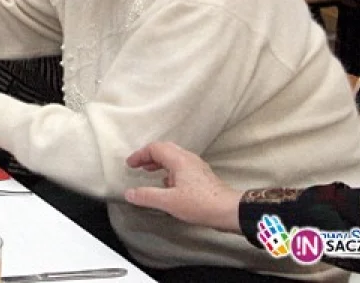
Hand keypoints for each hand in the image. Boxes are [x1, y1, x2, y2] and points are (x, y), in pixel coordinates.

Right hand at [123, 141, 242, 232]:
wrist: (230, 211)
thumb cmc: (200, 203)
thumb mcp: (169, 201)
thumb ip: (147, 196)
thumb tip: (128, 193)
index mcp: (179, 159)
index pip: (155, 148)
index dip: (140, 155)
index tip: (130, 165)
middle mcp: (188, 159)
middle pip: (165, 149)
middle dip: (149, 156)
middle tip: (139, 166)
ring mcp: (197, 167)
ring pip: (174, 158)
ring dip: (160, 163)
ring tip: (150, 172)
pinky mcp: (203, 177)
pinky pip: (181, 167)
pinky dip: (170, 171)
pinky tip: (169, 185)